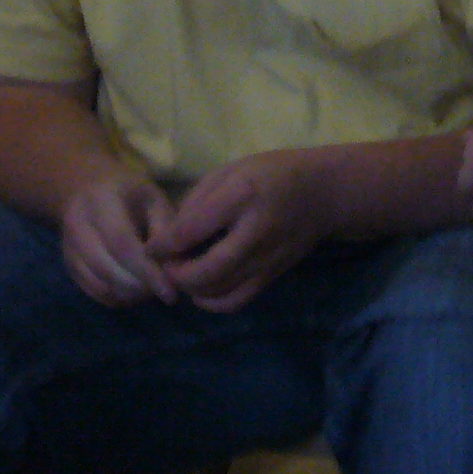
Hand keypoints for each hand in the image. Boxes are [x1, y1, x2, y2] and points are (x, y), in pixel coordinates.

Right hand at [60, 168, 177, 308]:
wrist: (91, 192)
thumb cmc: (133, 196)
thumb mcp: (155, 200)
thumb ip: (165, 229)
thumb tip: (172, 269)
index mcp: (101, 199)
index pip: (120, 241)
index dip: (146, 270)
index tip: (170, 292)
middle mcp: (76, 223)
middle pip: (105, 267)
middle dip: (139, 286)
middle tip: (164, 291)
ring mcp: (68, 246)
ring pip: (98, 284)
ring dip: (129, 294)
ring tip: (152, 289)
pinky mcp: (69, 265)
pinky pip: (93, 291)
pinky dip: (117, 298)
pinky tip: (135, 290)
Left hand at [148, 151, 333, 311]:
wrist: (323, 193)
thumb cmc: (272, 173)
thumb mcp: (230, 171)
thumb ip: (197, 201)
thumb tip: (168, 236)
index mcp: (241, 196)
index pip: (190, 231)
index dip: (162, 245)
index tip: (149, 247)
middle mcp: (254, 233)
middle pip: (203, 273)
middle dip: (175, 274)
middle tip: (165, 264)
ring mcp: (266, 260)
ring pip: (217, 293)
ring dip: (191, 289)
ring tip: (183, 273)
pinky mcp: (272, 277)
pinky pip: (235, 301)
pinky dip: (212, 302)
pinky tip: (203, 288)